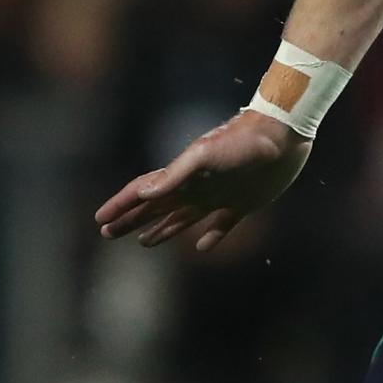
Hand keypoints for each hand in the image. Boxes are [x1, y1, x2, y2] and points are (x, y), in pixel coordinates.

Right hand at [94, 109, 310, 253]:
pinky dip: (211, 237)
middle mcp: (196, 187)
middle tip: (108, 233)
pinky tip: (202, 246)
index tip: (100, 220)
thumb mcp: (203, 156)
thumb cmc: (242, 142)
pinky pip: (222, 225)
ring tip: (143, 241)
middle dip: (131, 220)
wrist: (282, 136)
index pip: (143, 193)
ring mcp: (219, 196)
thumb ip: (175, 174)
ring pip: (182, 218)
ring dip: (162, 229)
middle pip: (156, 208)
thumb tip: (144, 193)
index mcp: (183, 176)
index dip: (121, 206)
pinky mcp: (243, 203)